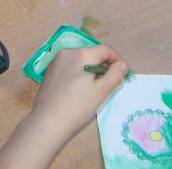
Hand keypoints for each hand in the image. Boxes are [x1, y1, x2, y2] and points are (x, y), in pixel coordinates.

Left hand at [0, 44, 128, 168]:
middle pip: (92, 53)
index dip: (117, 60)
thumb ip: (115, 75)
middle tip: (109, 83)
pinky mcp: (50, 70)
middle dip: (103, 65)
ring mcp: (57, 60)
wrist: (48, 121)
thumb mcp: (101, 91)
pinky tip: (78, 89)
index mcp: (82, 54)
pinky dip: (78, 72)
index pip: (105, 50)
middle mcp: (68, 51)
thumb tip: (123, 64)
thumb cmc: (78, 106)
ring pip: (81, 59)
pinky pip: (70, 65)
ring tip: (94, 88)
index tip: (123, 74)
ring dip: (90, 69)